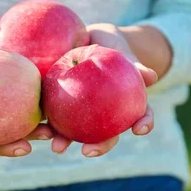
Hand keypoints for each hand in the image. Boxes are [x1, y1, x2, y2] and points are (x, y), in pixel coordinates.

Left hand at [51, 23, 157, 157]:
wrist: (87, 38)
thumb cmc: (110, 45)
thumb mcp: (121, 50)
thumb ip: (133, 63)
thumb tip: (151, 76)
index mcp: (127, 105)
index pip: (139, 116)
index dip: (143, 124)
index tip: (139, 130)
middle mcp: (107, 115)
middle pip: (106, 135)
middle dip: (99, 146)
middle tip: (88, 151)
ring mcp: (84, 114)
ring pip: (78, 132)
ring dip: (68, 142)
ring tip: (57, 148)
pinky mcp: (62, 107)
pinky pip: (55, 116)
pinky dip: (47, 124)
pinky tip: (39, 128)